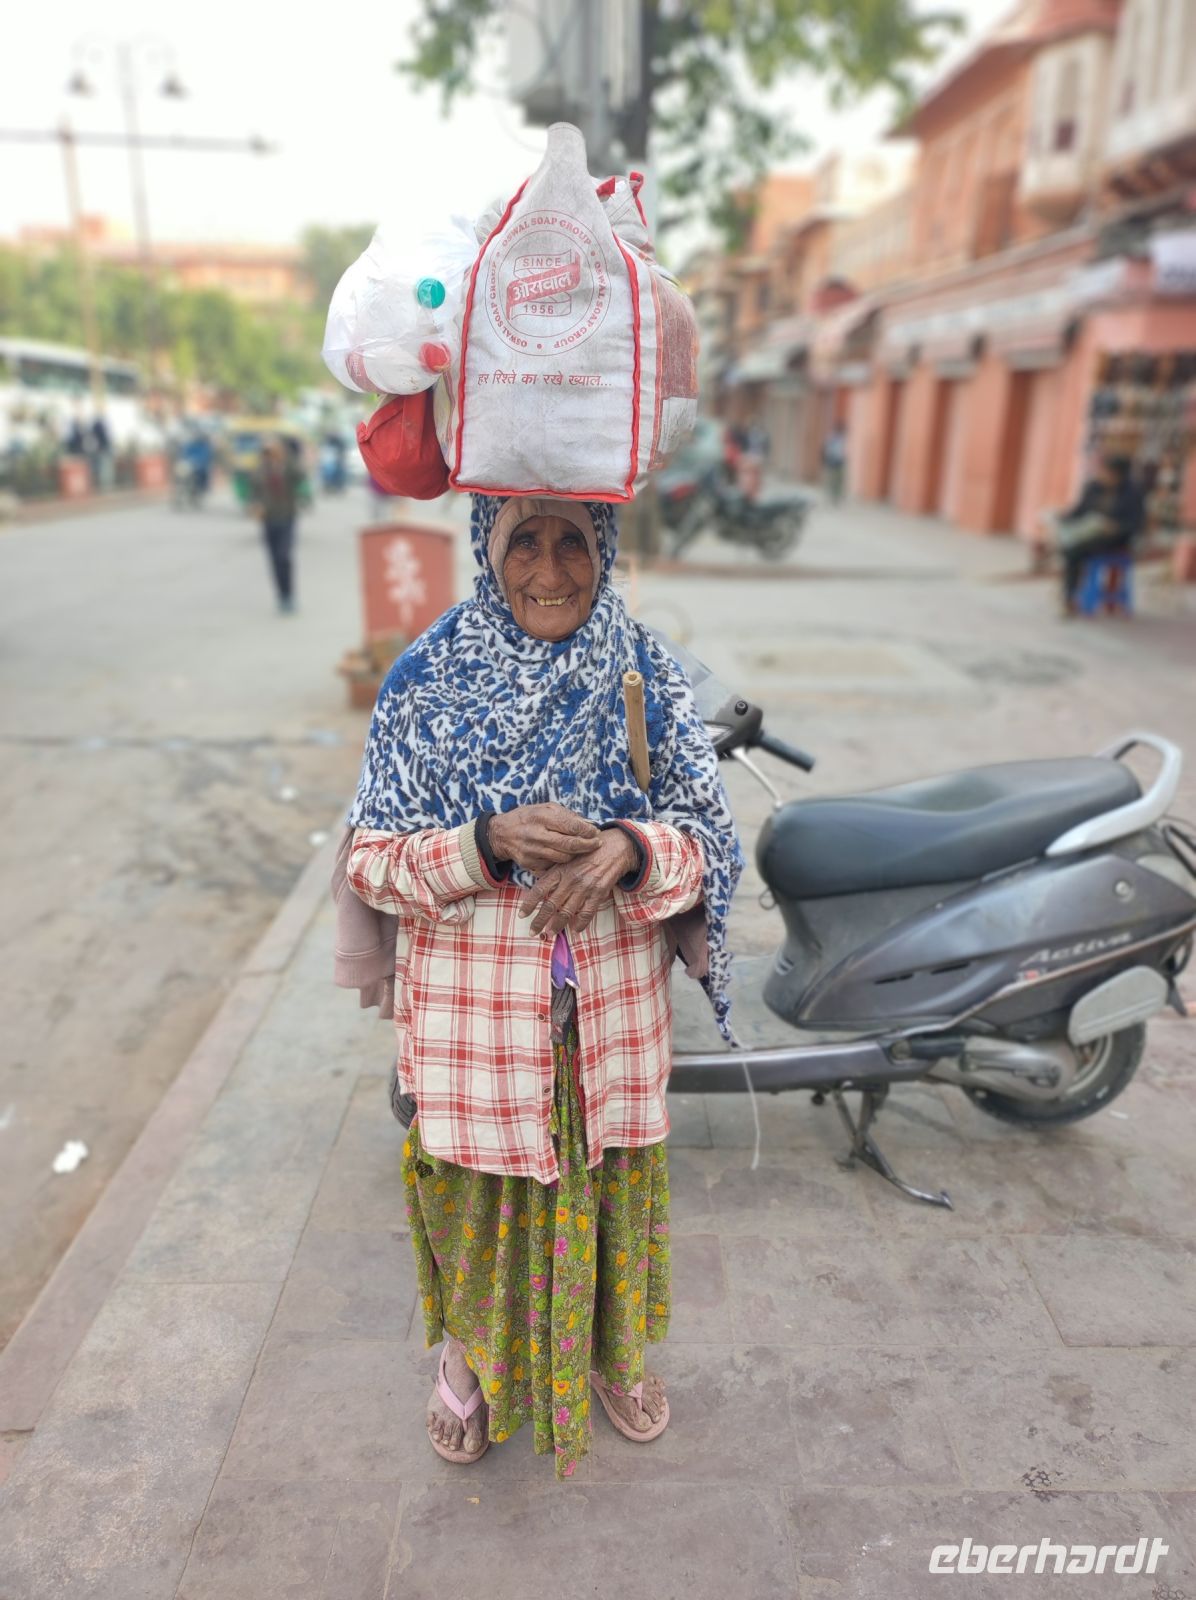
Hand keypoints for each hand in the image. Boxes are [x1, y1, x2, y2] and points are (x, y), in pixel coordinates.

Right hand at [489, 803, 600, 874]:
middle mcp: (536, 834)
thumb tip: (588, 824)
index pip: (571, 826)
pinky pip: (552, 865)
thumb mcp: (545, 808)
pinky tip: (566, 855)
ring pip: (563, 857)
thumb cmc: (528, 817)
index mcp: (542, 816)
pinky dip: (562, 861)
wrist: (502, 834)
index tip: (595, 832)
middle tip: (597, 844)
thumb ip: (567, 815)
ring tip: (582, 849)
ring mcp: (532, 851)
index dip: (587, 830)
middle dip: (587, 845)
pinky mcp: (529, 863)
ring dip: (576, 854)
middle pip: (569, 845)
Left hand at [518, 829, 637, 937]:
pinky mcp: (599, 893)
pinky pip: (587, 913)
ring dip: (556, 925)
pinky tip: (575, 929)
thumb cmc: (588, 852)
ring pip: (566, 912)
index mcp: (560, 870)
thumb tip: (538, 885)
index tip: (521, 915)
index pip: (539, 890)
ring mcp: (585, 887)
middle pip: (550, 905)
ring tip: (549, 934)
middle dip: (539, 921)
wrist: (615, 847)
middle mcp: (570, 880)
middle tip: (532, 931)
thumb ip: (554, 871)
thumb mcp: (567, 856)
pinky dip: (580, 923)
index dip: (528, 904)